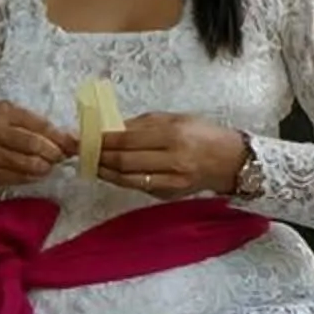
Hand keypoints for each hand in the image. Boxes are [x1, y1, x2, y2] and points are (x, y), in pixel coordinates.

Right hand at [0, 103, 72, 201]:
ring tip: (50, 165)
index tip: (73, 143)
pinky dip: (34, 176)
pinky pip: (22, 176)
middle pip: (35, 145)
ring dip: (46, 166)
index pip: (38, 124)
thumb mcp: (5, 118)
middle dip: (54, 153)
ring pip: (30, 163)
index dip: (59, 136)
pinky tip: (37, 172)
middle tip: (62, 156)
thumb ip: (32, 125)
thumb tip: (67, 138)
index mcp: (2, 112)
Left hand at [95, 113, 250, 198]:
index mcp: (174, 135)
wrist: (231, 161)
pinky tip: (109, 172)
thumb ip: (143, 124)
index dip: (103, 139)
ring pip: (127, 178)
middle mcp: (173, 159)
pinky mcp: (169, 194)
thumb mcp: (176, 119)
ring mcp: (171, 180)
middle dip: (99, 156)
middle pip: (124, 161)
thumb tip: (111, 128)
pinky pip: (138, 186)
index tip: (85, 136)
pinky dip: (120, 180)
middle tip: (83, 151)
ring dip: (104, 171)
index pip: (128, 139)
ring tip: (91, 163)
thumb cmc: (204, 134)